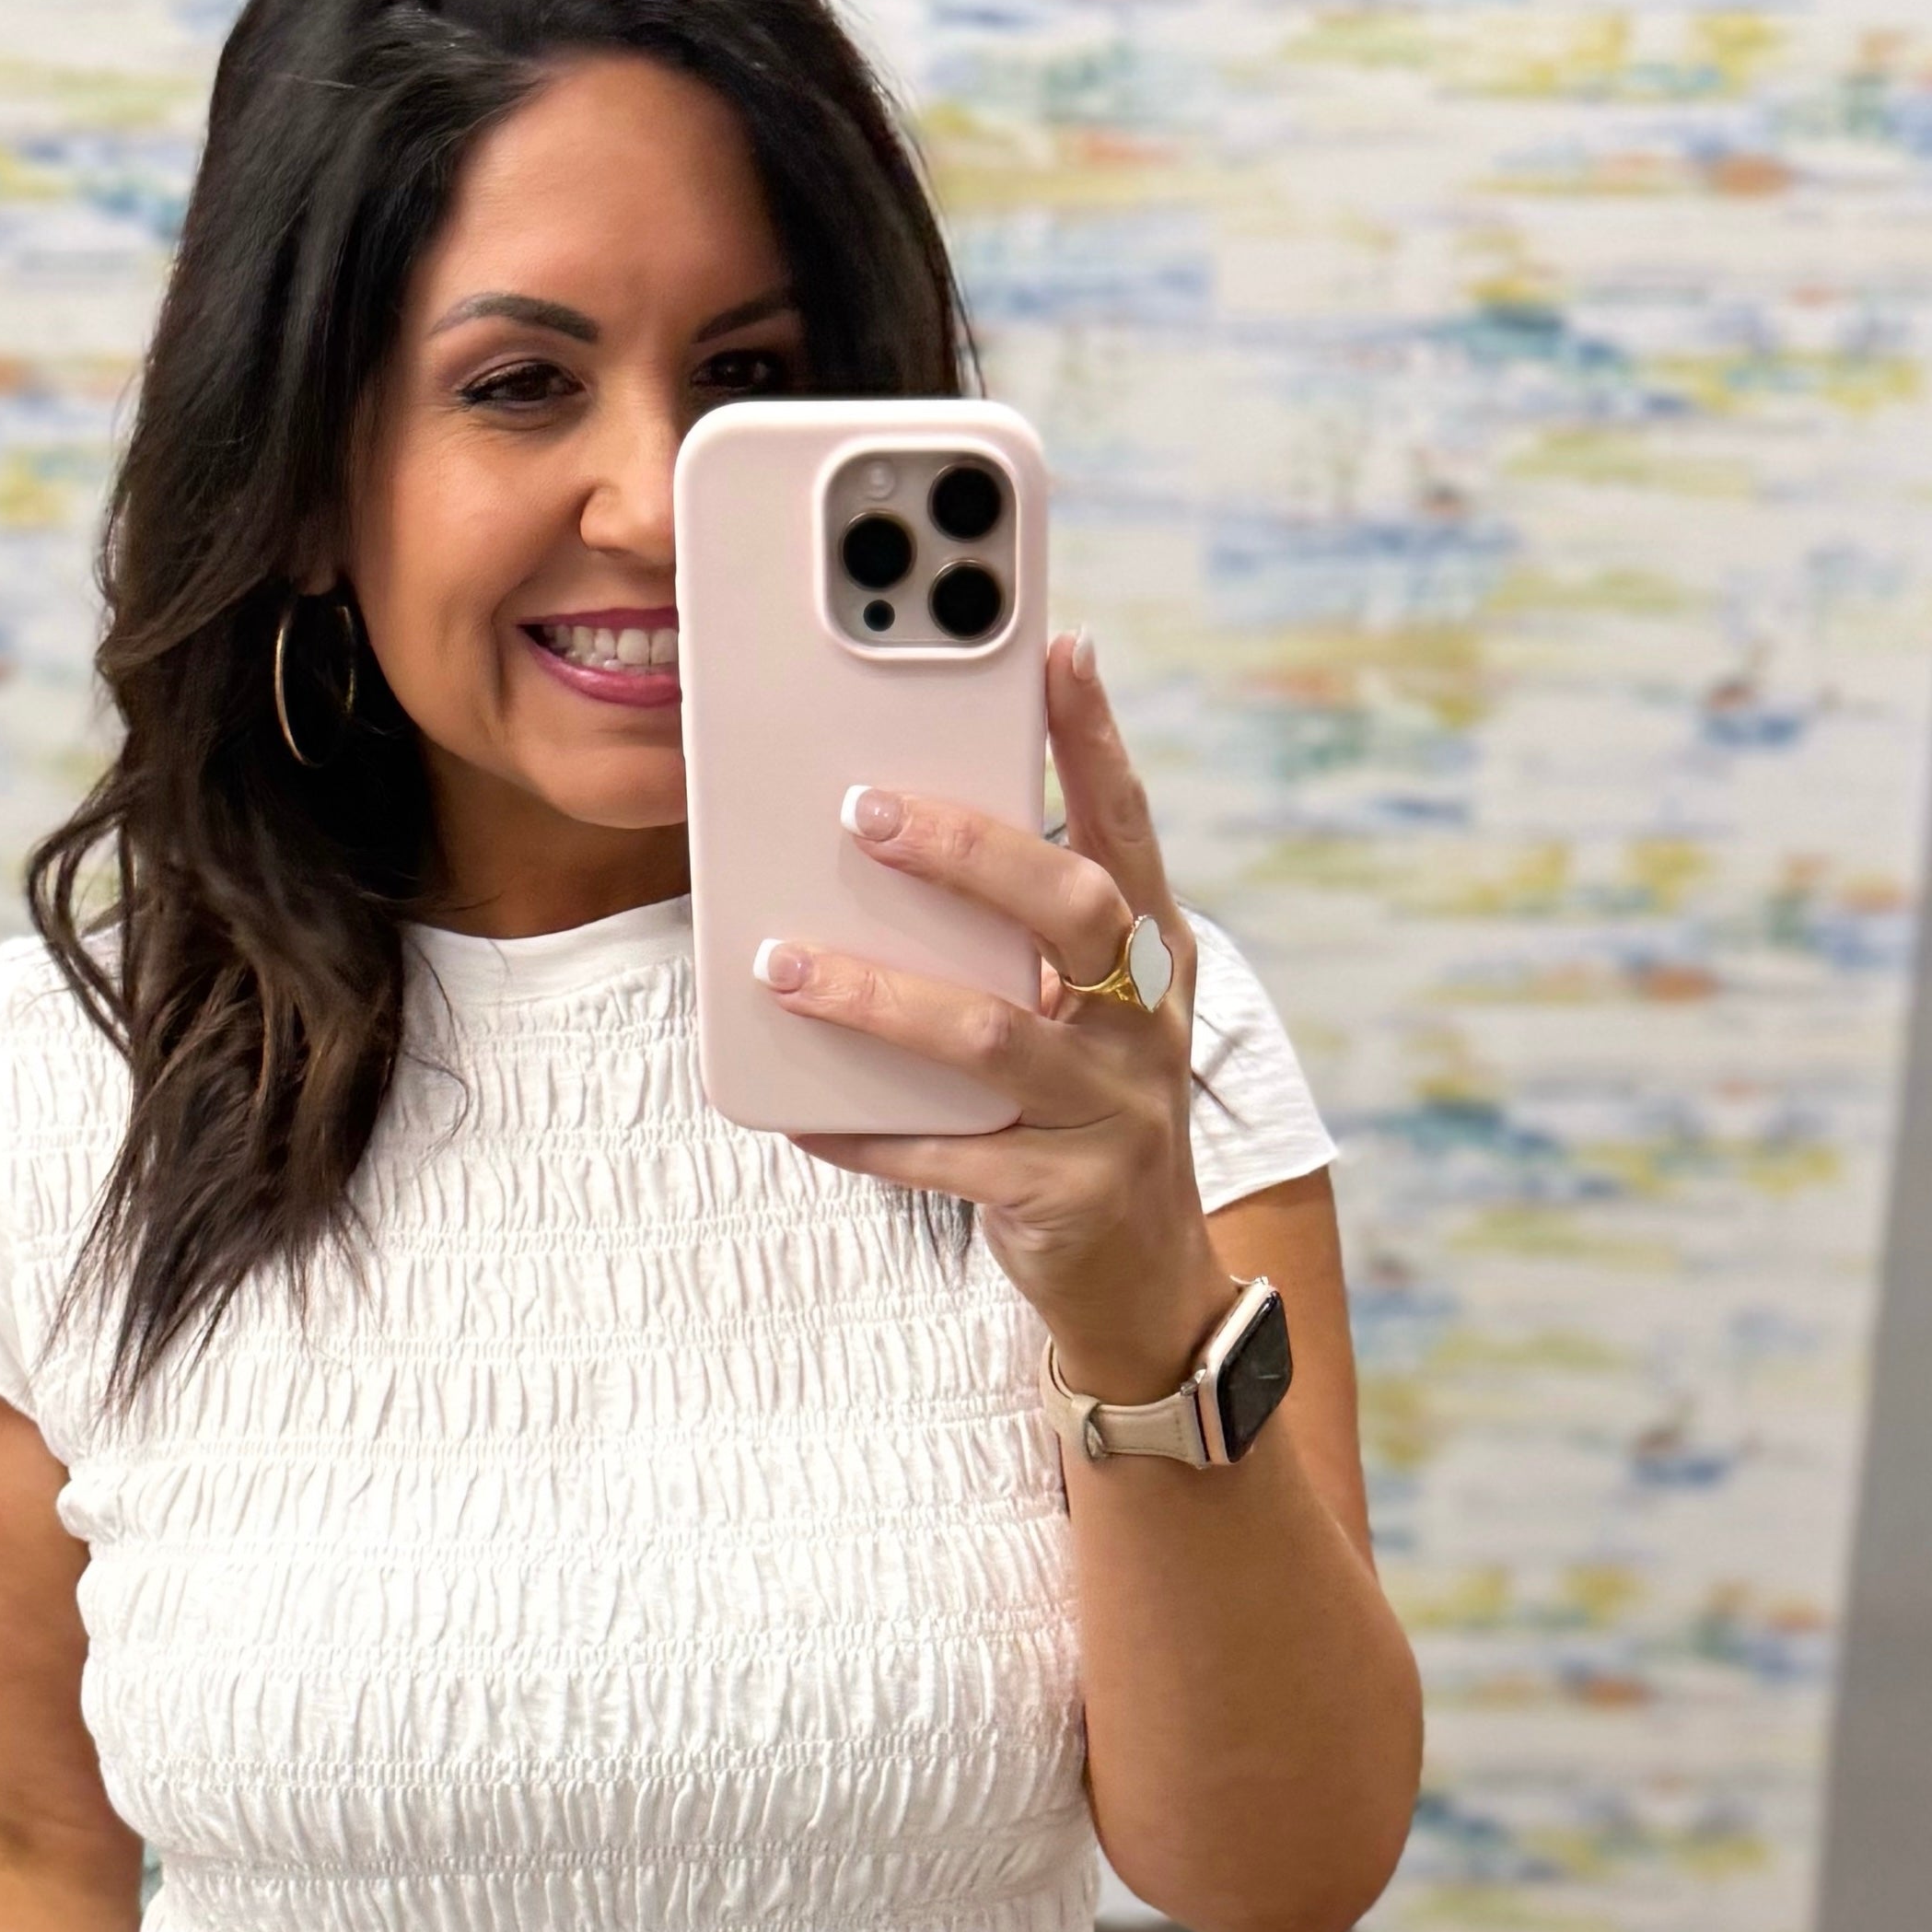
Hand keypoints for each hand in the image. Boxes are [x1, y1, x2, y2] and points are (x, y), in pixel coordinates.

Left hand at [754, 631, 1236, 1402]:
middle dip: (966, 852)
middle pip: (1068, 911)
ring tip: (784, 964)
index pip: (1128, 828)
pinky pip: (945, 1156)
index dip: (1097, 740)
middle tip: (862, 810)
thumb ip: (1015, 939)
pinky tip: (799, 1111)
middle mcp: (1141, 1024)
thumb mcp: (1076, 1015)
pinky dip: (865, 1131)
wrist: (1143, 1281)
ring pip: (988, 1036)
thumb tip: (892, 839)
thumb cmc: (1083, 1115)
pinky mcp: (1060, 1195)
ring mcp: (1109, 1112)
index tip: (1060, 650)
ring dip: (877, 996)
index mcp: (1148, 959)